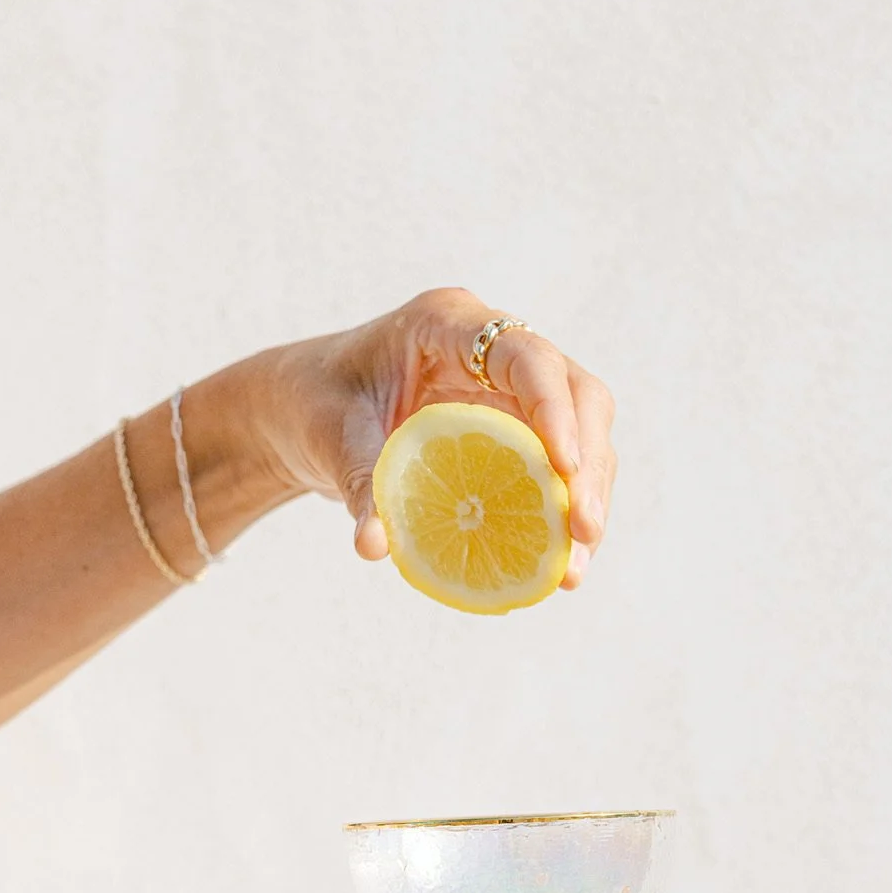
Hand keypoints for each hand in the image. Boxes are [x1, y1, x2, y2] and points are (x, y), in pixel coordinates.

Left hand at [258, 287, 617, 589]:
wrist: (303, 408)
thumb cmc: (314, 403)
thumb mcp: (330, 437)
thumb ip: (360, 484)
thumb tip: (374, 546)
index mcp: (447, 323)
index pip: (526, 355)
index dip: (555, 409)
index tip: (565, 468)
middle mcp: (493, 349)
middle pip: (576, 394)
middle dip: (588, 466)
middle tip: (583, 533)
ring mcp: (511, 389)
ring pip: (582, 433)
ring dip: (587, 499)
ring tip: (573, 569)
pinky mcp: (515, 429)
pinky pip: (559, 467)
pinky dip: (563, 513)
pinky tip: (561, 565)